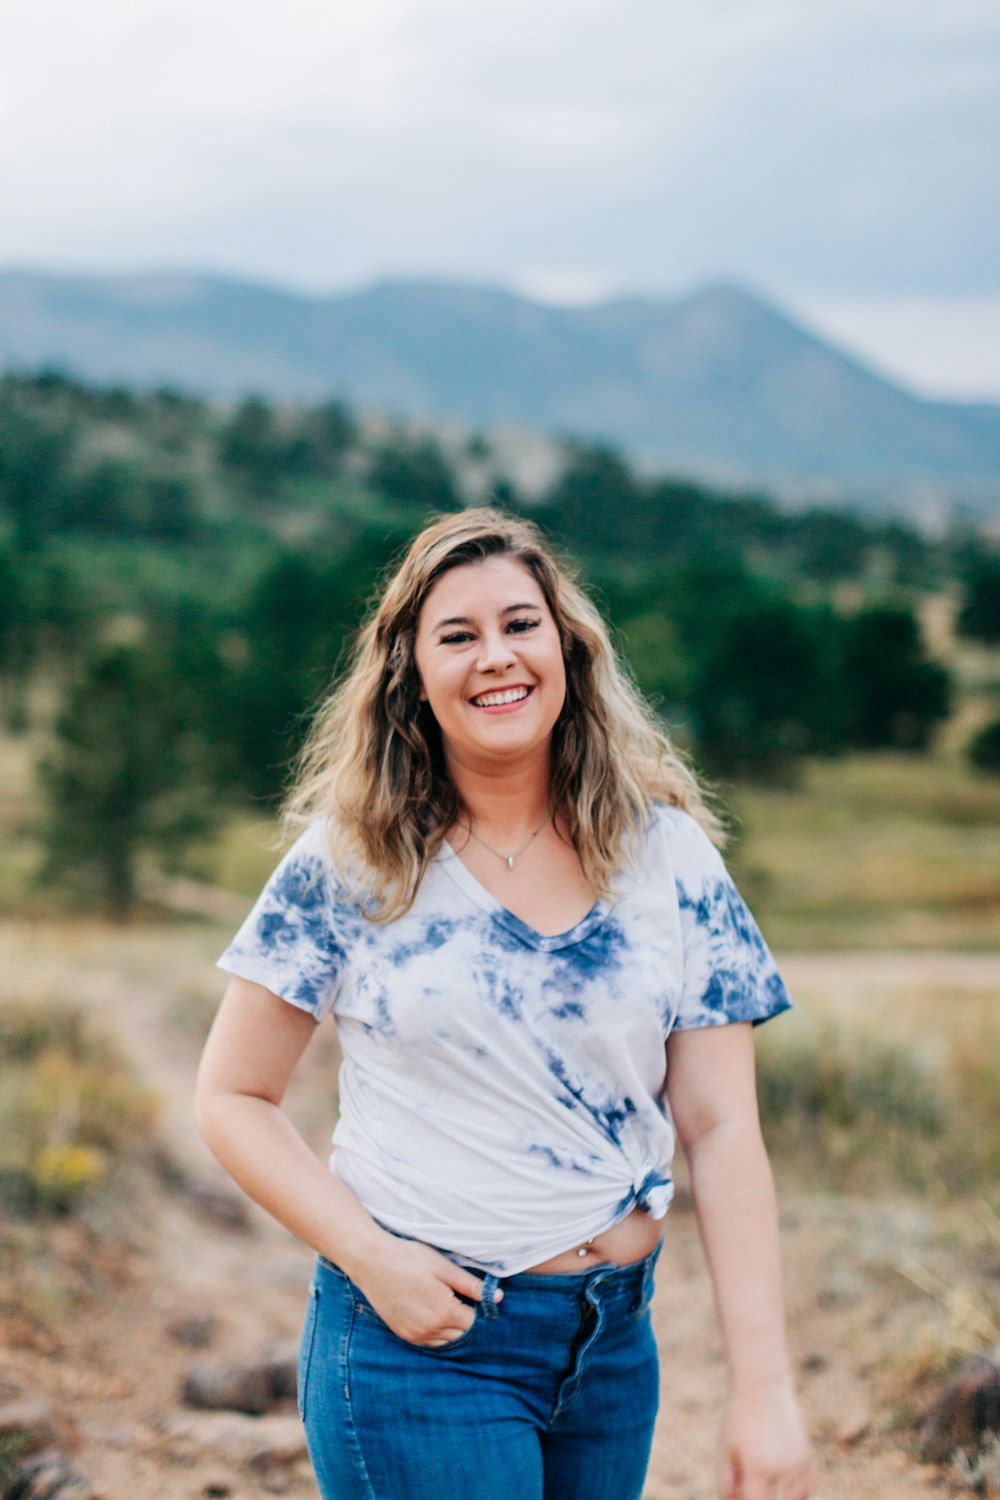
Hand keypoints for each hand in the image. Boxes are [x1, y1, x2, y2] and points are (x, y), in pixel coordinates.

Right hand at [351, 1235, 501, 1347]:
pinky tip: (434, 1315)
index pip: (474, 1323)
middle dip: (467, 1321)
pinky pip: (429, 1343)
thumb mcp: (444, 1268)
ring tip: (449, 1306)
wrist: (372, 1262)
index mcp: (444, 1312)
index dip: (480, 1311)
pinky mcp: (403, 1334)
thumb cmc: (410, 1259)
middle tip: (464, 1300)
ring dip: (452, 1329)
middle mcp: (430, 1330)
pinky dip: (437, 1334)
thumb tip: (498, 1298)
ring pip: (446, 1342)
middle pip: (461, 1335)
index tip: (478, 1299)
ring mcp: (415, 1335)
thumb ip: (471, 1285)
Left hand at [719, 1382, 811, 1499]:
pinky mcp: (807, 1457)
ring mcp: (797, 1464)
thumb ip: (726, 1481)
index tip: (741, 1494)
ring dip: (781, 1498)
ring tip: (766, 1483)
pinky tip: (780, 1484)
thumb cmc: (739, 1418)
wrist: (763, 1387)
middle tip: (752, 1487)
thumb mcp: (726, 1448)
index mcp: (757, 1469)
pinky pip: (806, 1487)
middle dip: (764, 1499)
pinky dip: (795, 1493)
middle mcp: (781, 1470)